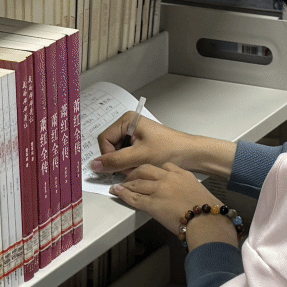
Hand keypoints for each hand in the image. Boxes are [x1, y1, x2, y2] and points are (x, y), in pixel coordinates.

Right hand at [92, 112, 234, 180]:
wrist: (191, 154)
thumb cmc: (170, 149)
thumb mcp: (140, 156)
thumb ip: (115, 161)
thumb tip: (95, 165)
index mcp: (127, 120)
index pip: (104, 139)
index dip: (108, 155)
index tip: (117, 166)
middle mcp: (129, 124)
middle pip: (110, 146)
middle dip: (119, 160)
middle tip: (132, 166)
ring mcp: (134, 134)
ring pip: (118, 153)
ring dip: (126, 163)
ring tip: (140, 165)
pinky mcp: (140, 143)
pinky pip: (127, 155)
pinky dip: (132, 163)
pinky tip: (142, 165)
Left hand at [110, 162, 234, 245]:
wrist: (207, 221)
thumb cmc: (208, 212)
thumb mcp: (201, 193)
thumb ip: (189, 191)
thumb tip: (185, 198)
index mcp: (183, 175)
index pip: (165, 166)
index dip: (154, 169)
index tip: (150, 172)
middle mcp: (169, 178)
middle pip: (146, 169)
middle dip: (135, 172)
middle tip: (129, 176)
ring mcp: (159, 190)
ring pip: (137, 182)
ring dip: (126, 183)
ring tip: (120, 184)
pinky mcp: (152, 203)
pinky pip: (134, 197)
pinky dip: (123, 194)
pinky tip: (117, 191)